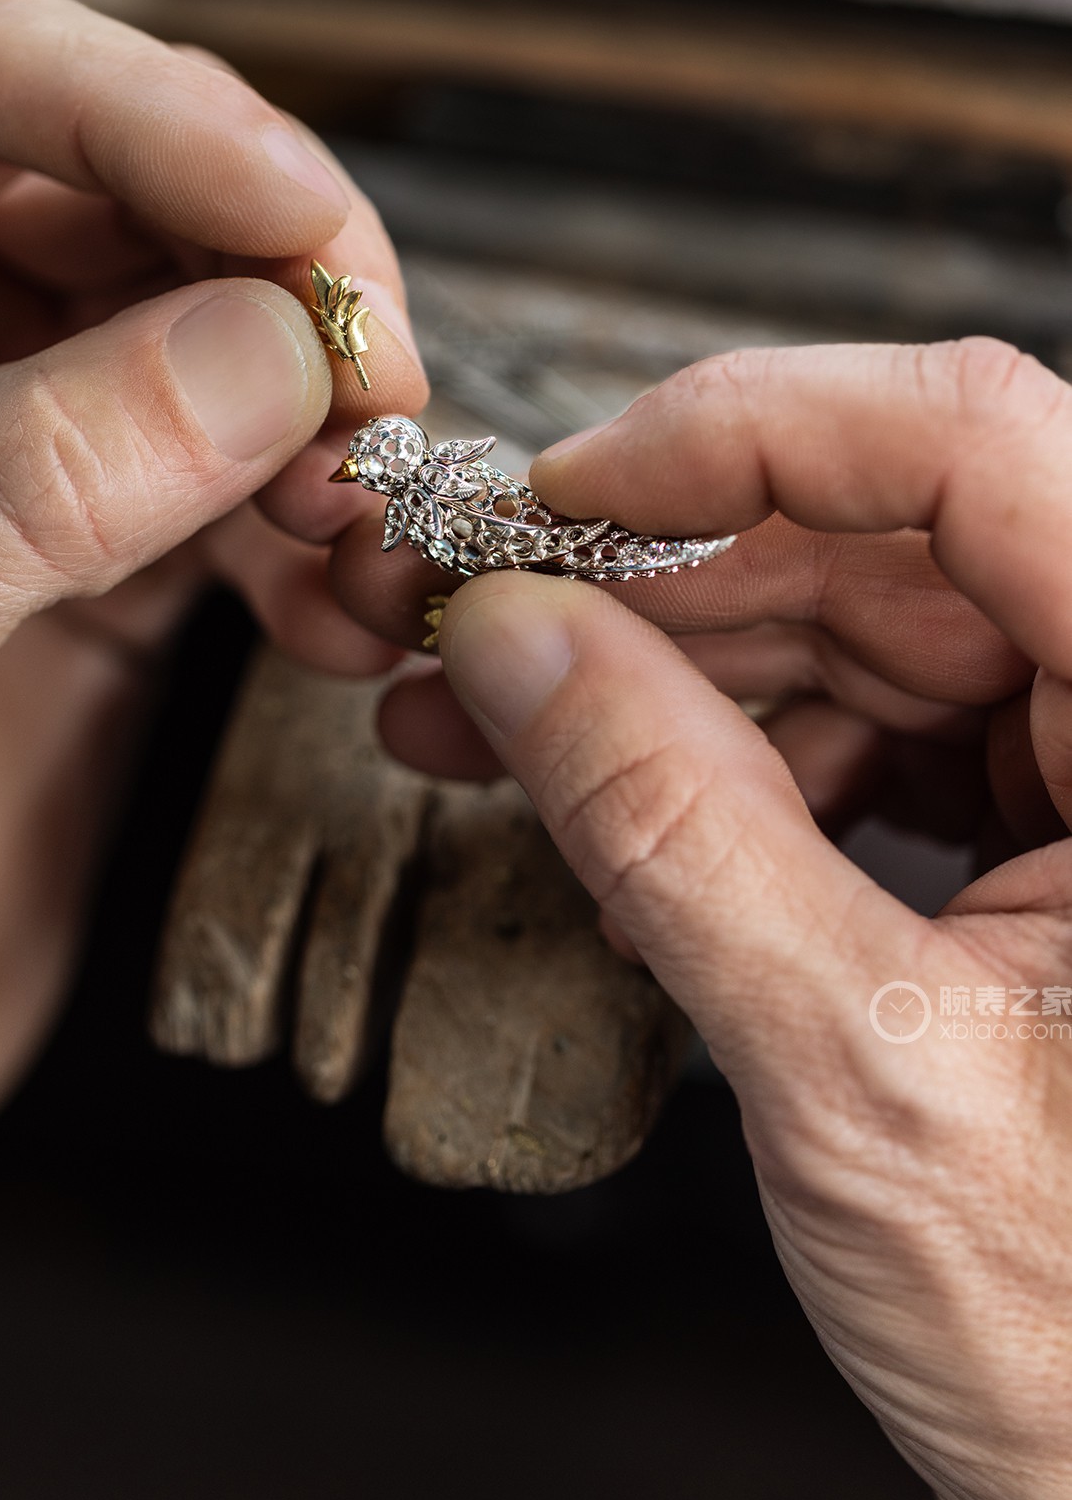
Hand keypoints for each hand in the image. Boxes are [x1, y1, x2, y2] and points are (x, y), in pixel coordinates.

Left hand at [0, 0, 424, 1265]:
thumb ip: (38, 479)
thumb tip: (258, 347)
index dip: (145, 119)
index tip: (298, 223)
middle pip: (120, 189)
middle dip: (272, 273)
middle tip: (372, 385)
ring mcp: (4, 450)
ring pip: (207, 331)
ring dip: (318, 412)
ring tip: (368, 517)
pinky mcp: (99, 565)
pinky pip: (245, 486)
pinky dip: (320, 530)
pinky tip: (347, 600)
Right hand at [343, 339, 1071, 1499]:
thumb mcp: (859, 1067)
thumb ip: (669, 823)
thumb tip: (520, 642)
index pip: (976, 439)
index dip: (748, 432)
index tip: (573, 488)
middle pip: (893, 537)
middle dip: (663, 579)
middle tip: (484, 619)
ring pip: (866, 627)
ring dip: (667, 672)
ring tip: (493, 721)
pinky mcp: (1057, 827)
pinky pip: (876, 726)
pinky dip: (729, 756)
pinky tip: (603, 797)